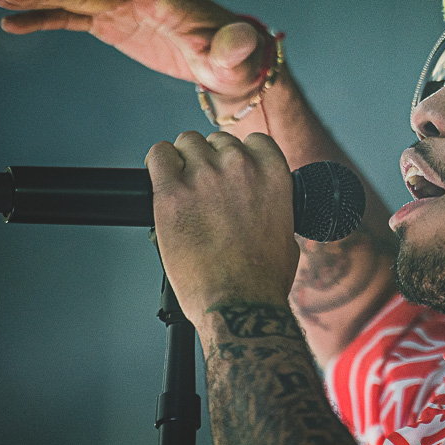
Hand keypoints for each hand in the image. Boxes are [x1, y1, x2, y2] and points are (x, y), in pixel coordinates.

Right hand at [0, 0, 267, 98]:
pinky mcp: (116, 25)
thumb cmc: (239, 57)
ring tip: (1, 2)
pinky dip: (46, 21)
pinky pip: (75, 19)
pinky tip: (14, 25)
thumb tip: (243, 39)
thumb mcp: (240, 55)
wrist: (231, 64)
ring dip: (38, 0)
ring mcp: (125, 10)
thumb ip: (236, 47)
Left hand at [145, 131, 299, 325]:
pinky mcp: (171, 193)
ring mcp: (205, 176)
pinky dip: (158, 163)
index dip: (238, 156)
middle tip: (203, 188)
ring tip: (181, 187)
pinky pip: (158, 156)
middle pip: (216, 141)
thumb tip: (263, 205)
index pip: (252, 142)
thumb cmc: (264, 277)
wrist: (240, 302)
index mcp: (273, 173)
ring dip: (183, 161)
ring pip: (186, 144)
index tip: (230, 172)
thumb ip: (273, 205)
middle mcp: (240, 166)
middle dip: (209, 161)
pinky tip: (160, 180)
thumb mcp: (286, 232)